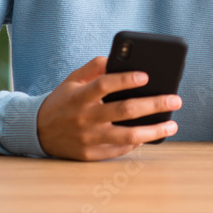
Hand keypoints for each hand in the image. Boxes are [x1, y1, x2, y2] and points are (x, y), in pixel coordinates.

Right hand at [36, 56, 181, 160]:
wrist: (37, 131)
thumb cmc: (63, 101)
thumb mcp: (72, 79)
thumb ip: (94, 67)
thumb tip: (117, 57)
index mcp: (80, 96)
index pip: (105, 84)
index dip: (125, 79)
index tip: (146, 75)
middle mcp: (85, 118)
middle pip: (124, 110)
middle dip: (154, 104)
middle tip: (175, 100)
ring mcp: (89, 138)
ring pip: (128, 136)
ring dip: (154, 131)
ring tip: (172, 125)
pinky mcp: (91, 154)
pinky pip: (120, 149)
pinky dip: (137, 142)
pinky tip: (151, 134)